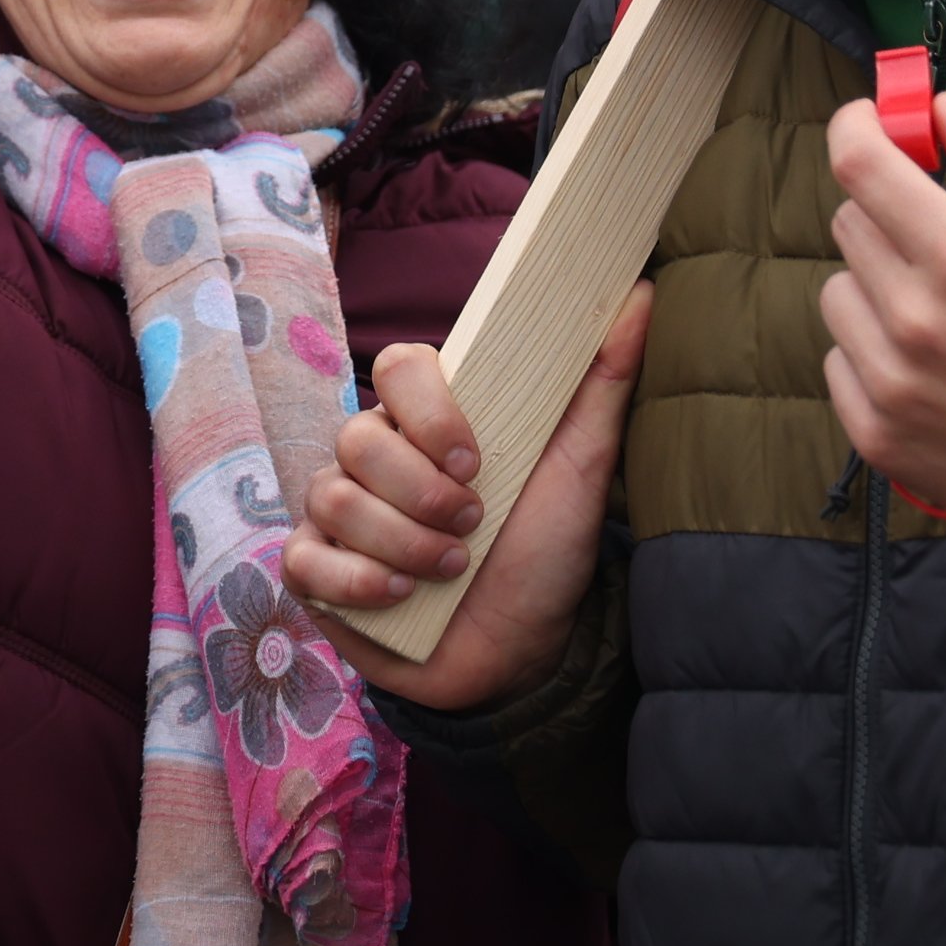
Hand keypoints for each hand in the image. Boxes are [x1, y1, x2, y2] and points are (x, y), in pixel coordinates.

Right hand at [300, 288, 653, 711]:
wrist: (524, 653)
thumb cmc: (544, 552)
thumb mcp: (582, 469)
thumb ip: (603, 381)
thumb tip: (640, 293)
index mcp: (429, 419)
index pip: (398, 366)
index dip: (427, 409)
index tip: (474, 459)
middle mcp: (375, 457)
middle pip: (357, 437)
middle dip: (420, 492)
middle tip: (473, 524)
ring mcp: (338, 513)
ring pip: (332, 499)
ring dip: (404, 543)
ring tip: (452, 569)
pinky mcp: (315, 571)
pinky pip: (304, 558)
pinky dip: (356, 580)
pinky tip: (401, 595)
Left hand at [815, 93, 945, 516]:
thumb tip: (941, 109)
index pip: (860, 168)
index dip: (856, 128)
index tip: (868, 122)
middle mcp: (914, 320)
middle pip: (850, 225)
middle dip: (889, 215)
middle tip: (941, 240)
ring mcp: (890, 383)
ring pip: (839, 292)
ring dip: (877, 287)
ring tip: (943, 314)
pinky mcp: (876, 434)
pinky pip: (838, 361)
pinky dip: (871, 353)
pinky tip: (930, 365)